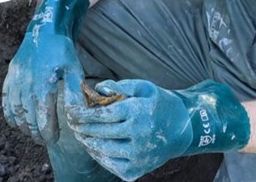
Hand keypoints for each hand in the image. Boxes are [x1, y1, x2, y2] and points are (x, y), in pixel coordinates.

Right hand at [1, 0, 89, 143]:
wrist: (45, 29)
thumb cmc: (63, 51)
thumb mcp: (75, 70)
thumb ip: (75, 94)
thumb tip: (77, 116)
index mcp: (44, 82)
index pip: (43, 115)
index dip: (47, 131)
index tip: (53, 139)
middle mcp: (26, 82)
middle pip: (27, 116)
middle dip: (35, 131)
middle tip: (43, 140)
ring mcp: (16, 78)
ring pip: (15, 110)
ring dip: (22, 125)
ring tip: (32, 133)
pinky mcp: (10, 75)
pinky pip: (6, 99)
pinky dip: (9, 113)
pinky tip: (16, 122)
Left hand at [65, 80, 190, 179]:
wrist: (184, 128)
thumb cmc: (159, 103)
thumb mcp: (143, 87)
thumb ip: (119, 86)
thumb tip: (97, 89)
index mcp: (138, 112)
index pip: (103, 114)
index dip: (83, 114)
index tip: (71, 112)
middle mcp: (139, 135)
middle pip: (100, 132)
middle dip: (81, 128)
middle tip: (71, 123)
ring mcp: (138, 155)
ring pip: (103, 150)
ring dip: (87, 142)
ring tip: (80, 134)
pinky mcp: (138, 169)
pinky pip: (111, 165)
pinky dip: (99, 156)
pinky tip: (94, 147)